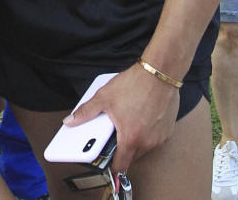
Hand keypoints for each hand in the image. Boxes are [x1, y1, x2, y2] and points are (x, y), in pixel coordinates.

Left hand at [65, 63, 179, 172]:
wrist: (159, 72)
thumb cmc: (135, 84)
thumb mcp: (104, 97)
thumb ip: (86, 112)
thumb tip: (70, 121)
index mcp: (131, 138)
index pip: (120, 166)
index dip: (111, 165)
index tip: (105, 161)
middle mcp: (148, 142)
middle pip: (132, 157)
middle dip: (122, 150)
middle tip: (115, 135)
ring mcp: (160, 137)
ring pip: (144, 148)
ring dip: (135, 141)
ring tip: (127, 123)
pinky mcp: (168, 130)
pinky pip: (155, 139)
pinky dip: (147, 133)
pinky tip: (141, 117)